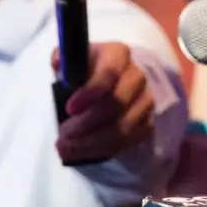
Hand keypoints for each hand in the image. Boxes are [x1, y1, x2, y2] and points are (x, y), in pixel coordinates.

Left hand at [56, 40, 155, 164]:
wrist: (111, 81)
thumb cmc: (88, 69)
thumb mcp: (73, 58)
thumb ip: (63, 58)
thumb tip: (58, 63)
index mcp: (117, 55)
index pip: (108, 74)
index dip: (90, 93)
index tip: (69, 109)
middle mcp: (136, 76)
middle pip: (117, 104)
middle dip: (87, 122)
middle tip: (64, 133)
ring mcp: (146, 100)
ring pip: (123, 127)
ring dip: (92, 141)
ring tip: (67, 148)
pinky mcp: (147, 121)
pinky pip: (128, 141)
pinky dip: (103, 150)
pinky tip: (83, 151)